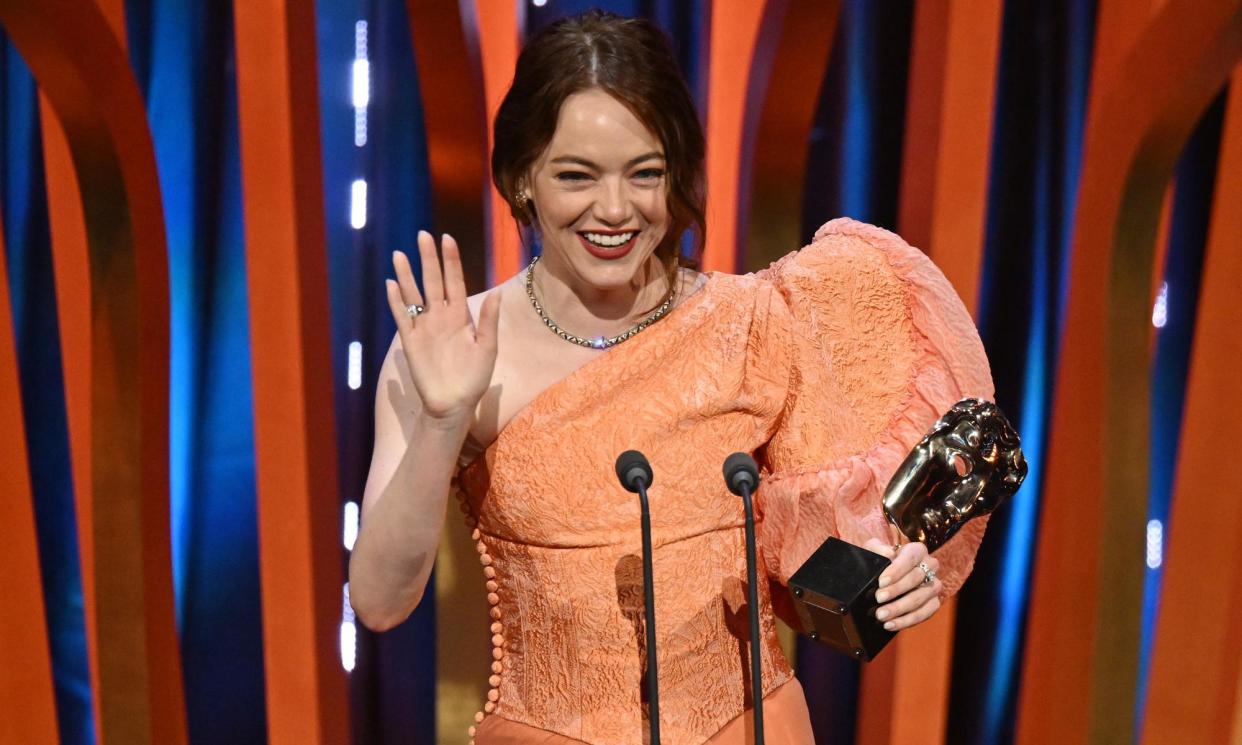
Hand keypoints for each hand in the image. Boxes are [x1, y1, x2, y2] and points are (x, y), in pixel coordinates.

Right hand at [386, 231, 500, 422]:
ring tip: (400, 254)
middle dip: (428, 259)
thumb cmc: (474, 378)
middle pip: (433, 281)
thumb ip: (488, 321)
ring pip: (414, 295)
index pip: (455, 281)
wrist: (454, 403)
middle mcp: (441, 316)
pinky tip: (391, 284)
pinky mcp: (410, 341)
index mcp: (461, 316)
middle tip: (422, 235)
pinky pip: (402, 317)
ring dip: (407, 275)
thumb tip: (497, 293)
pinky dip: (396, 301)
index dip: (451, 260)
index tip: (447, 238)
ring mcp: (424, 327)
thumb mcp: (487, 349)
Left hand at [863, 538, 942, 631]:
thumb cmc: (881, 560)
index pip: (910, 558)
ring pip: (920, 599)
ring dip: (899, 609)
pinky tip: (890, 625)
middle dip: (896, 591)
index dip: (896, 570)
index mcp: (917, 550)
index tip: (881, 582)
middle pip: (916, 579)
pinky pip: (924, 614)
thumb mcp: (874, 550)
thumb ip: (878, 549)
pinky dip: (906, 621)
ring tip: (881, 615)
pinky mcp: (934, 603)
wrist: (888, 575)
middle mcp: (930, 566)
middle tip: (878, 598)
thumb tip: (888, 554)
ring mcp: (934, 586)